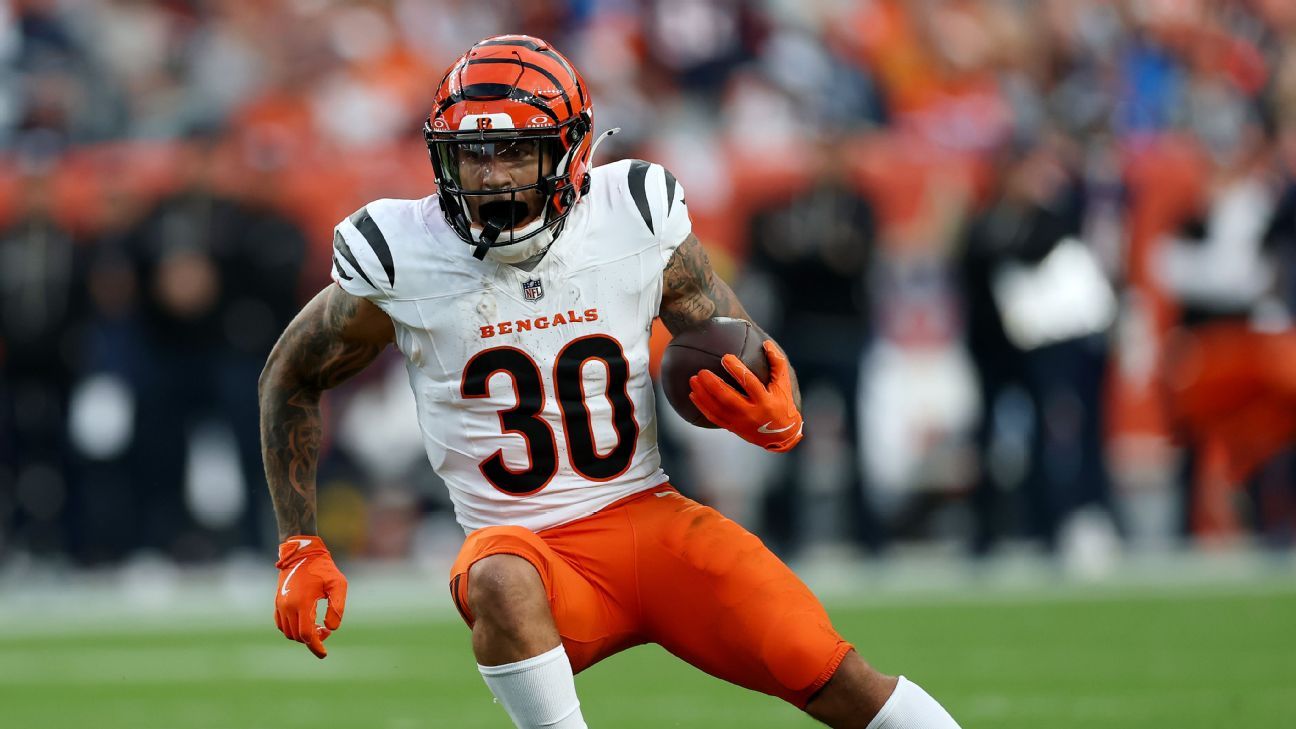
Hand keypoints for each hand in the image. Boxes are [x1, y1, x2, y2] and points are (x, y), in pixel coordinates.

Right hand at [274, 535, 347, 658]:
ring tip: (318, 627)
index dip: (316, 646)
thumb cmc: (323, 568)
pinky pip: (281, 625)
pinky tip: (305, 623)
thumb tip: (332, 628)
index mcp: (302, 603)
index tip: (324, 654)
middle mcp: (288, 606)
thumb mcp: (338, 585)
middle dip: (312, 639)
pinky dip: (292, 629)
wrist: (302, 553)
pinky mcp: (277, 602)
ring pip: (288, 632)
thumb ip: (337, 607)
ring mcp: (280, 605)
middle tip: (326, 630)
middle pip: (298, 636)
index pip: (306, 634)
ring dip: (302, 635)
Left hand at [688, 340, 803, 451]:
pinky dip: (702, 406)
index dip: (737, 370)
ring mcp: (740, 423)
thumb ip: (777, 364)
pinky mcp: (733, 428)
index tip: (726, 357)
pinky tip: (693, 395)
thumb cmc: (783, 405)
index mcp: (765, 401)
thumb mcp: (784, 385)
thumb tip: (766, 344)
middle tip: (701, 371)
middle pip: (728, 398)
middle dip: (713, 384)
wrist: (782, 435)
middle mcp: (752, 413)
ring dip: (703, 395)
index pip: (749, 383)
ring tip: (693, 380)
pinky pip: (714, 417)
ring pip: (718, 409)